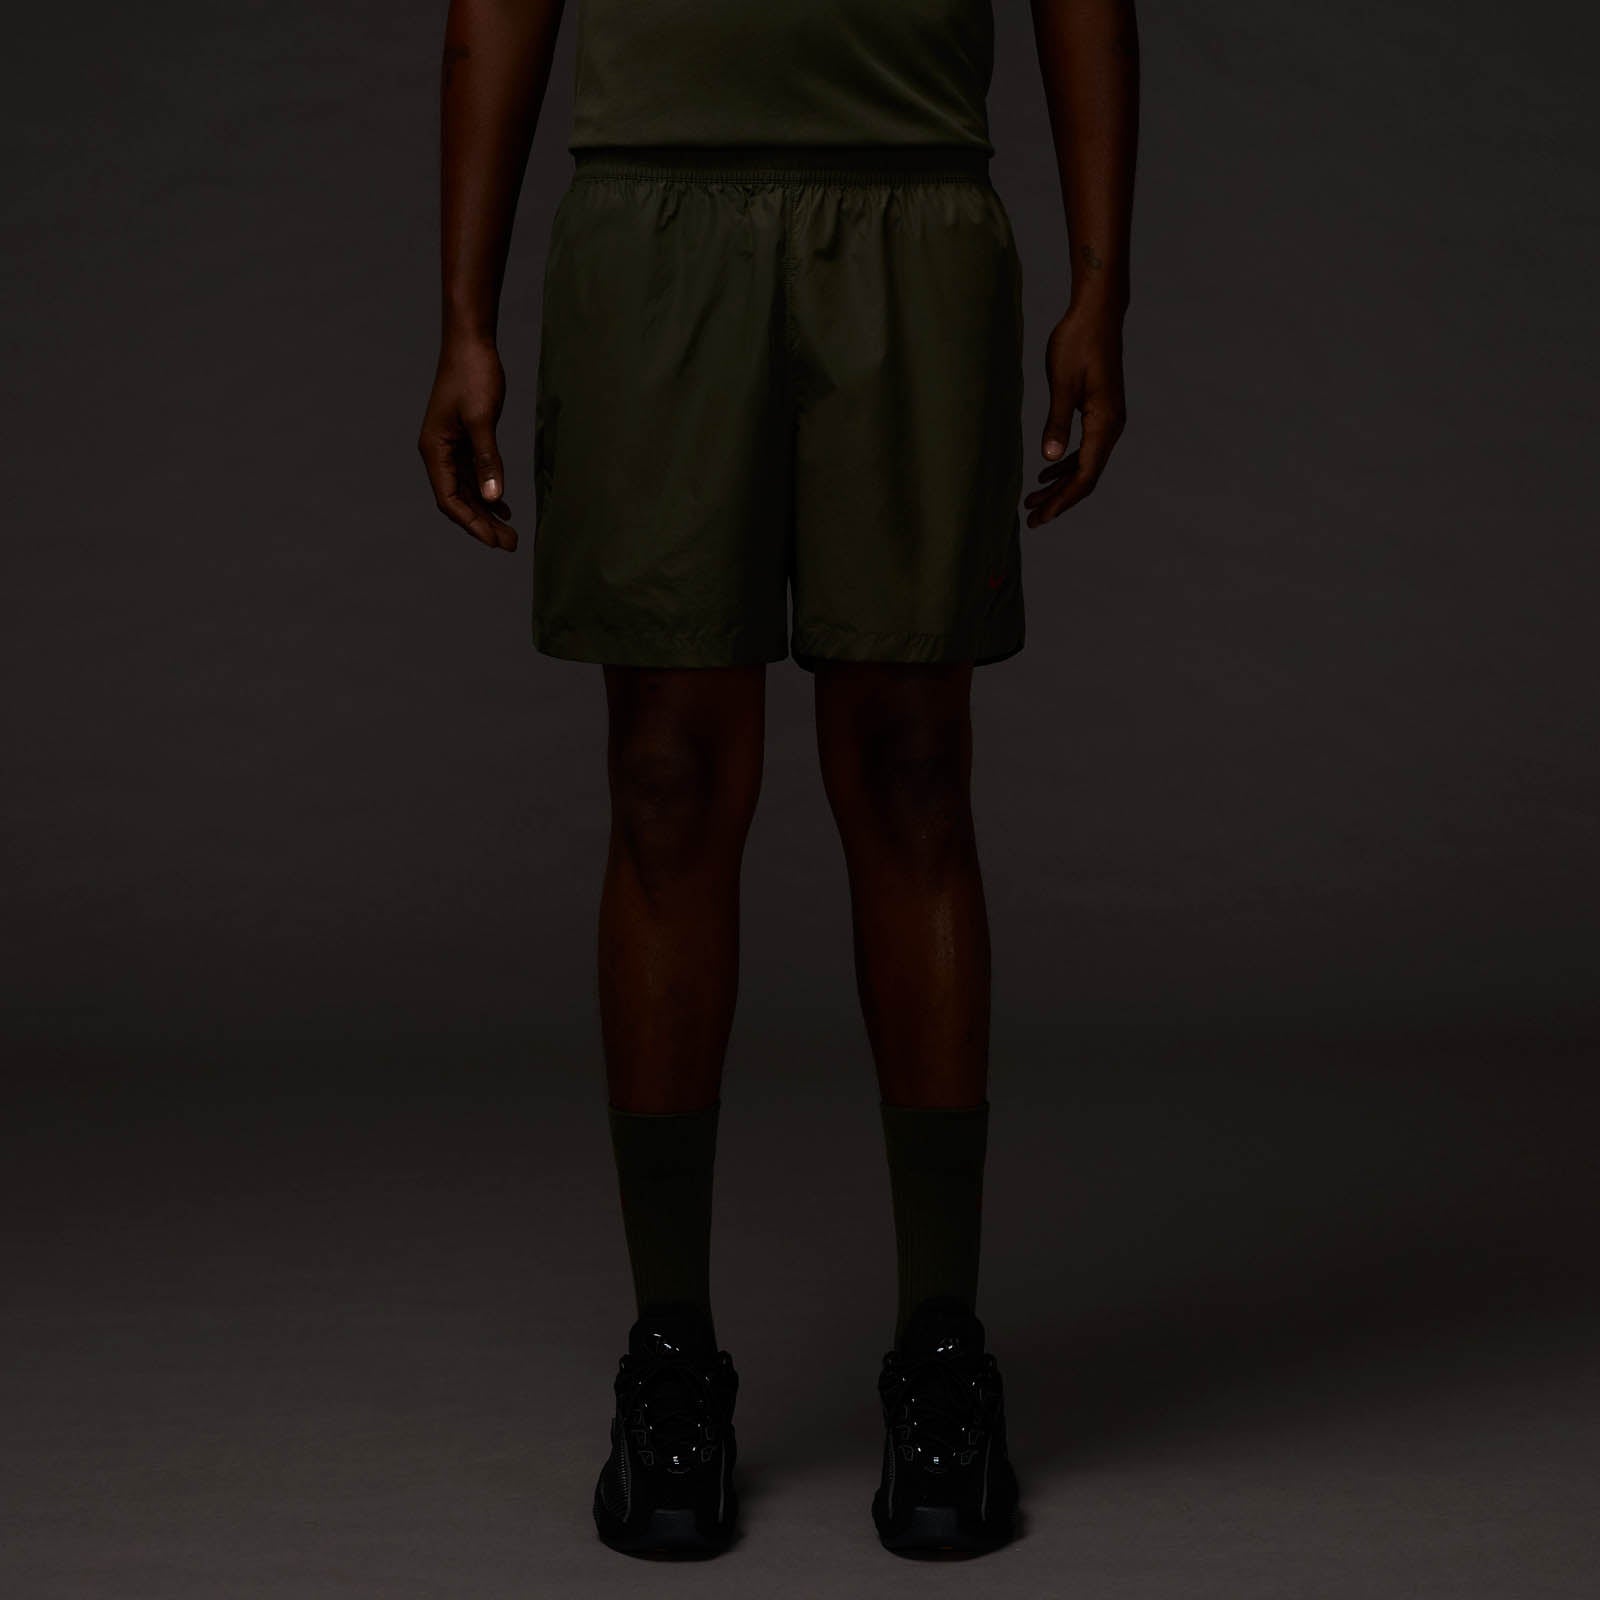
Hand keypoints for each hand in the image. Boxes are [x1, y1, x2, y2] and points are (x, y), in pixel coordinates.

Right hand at [417, 336, 516, 551]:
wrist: (471, 342)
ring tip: (510, 533)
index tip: (495, 541)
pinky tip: (503, 507)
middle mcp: (438, 453)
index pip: (449, 500)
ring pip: (467, 491)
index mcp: (434, 450)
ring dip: (486, 513)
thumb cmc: (473, 375)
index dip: (472, 523)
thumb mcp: (482, 419)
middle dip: (482, 525)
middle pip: (458, 500)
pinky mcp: (464, 440)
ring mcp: (450, 447)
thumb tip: (492, 498)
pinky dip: (488, 493)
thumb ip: (487, 459)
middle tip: (511, 545)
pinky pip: (473, 476)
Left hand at [1023, 304, 1126, 526]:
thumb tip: (1049, 459)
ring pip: (1086, 465)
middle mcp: (1112, 426)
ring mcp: (1109, 420)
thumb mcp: (1062, 383)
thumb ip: (1056, 422)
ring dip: (1060, 485)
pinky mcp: (1101, 412)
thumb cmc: (1078, 342)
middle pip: (1086, 477)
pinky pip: (1086, 449)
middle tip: (1032, 519)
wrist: (1097, 313)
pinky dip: (1066, 464)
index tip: (1040, 518)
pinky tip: (1047, 472)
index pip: (1085, 476)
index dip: (1062, 501)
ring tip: (1033, 501)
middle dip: (1059, 500)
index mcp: (1105, 422)